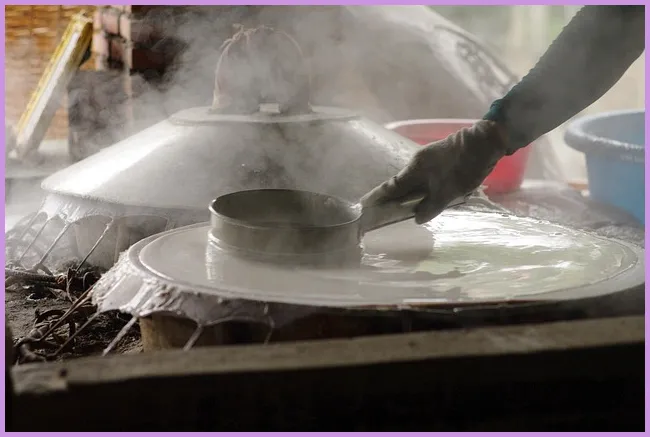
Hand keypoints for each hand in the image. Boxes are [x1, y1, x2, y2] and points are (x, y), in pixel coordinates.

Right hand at [361, 120, 508, 223]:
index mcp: (414, 169)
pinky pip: (424, 177)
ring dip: (408, 194)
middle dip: (392, 198)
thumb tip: (417, 218)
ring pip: (414, 181)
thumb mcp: (447, 193)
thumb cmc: (464, 167)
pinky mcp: (440, 159)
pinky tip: (427, 198)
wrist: (486, 142)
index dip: (377, 198)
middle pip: (400, 184)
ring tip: (404, 209)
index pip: (390, 187)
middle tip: (383, 213)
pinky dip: (421, 189)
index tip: (364, 206)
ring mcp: (429, 159)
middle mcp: (417, 162)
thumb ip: (430, 207)